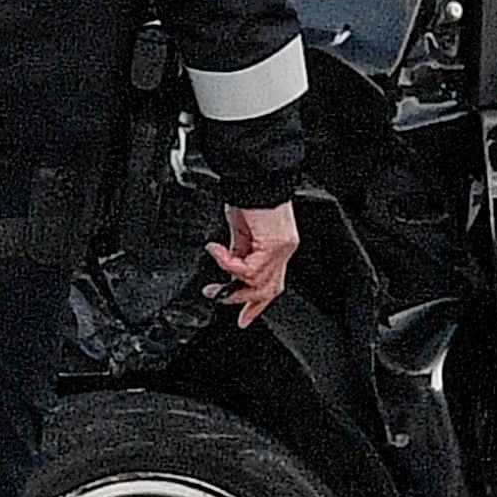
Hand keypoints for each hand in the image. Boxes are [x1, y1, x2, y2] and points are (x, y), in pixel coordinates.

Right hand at [206, 203, 295, 325]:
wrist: (254, 177)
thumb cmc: (247, 194)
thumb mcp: (240, 231)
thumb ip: (238, 253)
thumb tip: (229, 273)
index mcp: (276, 248)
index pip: (272, 284)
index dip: (257, 306)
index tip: (243, 319)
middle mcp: (283, 251)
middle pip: (269, 290)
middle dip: (242, 302)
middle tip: (216, 296)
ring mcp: (282, 249)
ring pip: (258, 285)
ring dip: (229, 285)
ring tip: (213, 274)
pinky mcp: (275, 245)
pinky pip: (248, 269)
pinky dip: (227, 263)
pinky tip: (216, 250)